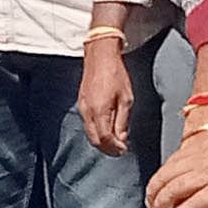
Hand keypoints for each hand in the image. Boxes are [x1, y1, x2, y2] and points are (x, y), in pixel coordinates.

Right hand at [76, 39, 132, 153]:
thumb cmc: (115, 74)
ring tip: (115, 141)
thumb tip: (122, 139)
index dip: (115, 148)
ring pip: (90, 133)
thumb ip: (122, 121)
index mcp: (99, 111)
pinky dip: (96, 131)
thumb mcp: (126, 99)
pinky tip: (107, 128)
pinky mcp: (81, 104)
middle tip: (120, 150)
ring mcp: (82, 108)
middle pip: (95, 140)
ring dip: (102, 141)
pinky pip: (87, 124)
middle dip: (107, 148)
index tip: (124, 150)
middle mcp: (87, 112)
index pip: (105, 139)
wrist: (100, 57)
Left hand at [148, 127, 207, 207]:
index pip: (171, 163)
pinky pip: (191, 205)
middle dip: (155, 192)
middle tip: (151, 204)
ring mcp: (207, 176)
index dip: (159, 177)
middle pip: (166, 177)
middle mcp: (199, 160)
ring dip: (161, 204)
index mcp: (202, 148)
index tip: (154, 187)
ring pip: (173, 191)